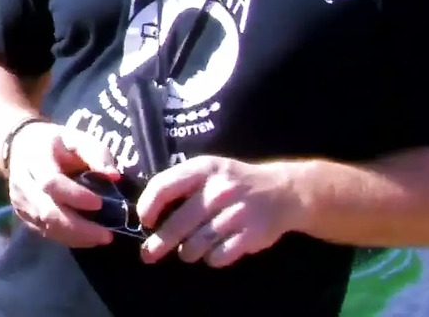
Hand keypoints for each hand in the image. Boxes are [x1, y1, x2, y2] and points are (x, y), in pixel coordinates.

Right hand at [5, 121, 120, 247]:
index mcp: (37, 158)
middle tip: (106, 235)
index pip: (51, 182)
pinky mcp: (23, 215)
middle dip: (78, 228)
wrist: (22, 146)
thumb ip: (97, 154)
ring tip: (100, 238)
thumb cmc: (58, 143)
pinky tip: (86, 238)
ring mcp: (20, 201)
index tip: (99, 204)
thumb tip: (114, 176)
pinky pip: (45, 232)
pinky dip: (67, 238)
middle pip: (47, 211)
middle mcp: (24, 182)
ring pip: (46, 226)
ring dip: (75, 236)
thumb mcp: (79, 139)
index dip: (74, 195)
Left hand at [136, 155, 302, 267]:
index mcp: (203, 169)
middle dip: (159, 243)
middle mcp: (218, 190)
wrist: (283, 191)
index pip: (163, 186)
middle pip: (178, 224)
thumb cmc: (233, 181)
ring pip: (196, 245)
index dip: (147, 206)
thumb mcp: (207, 170)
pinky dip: (211, 259)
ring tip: (187, 250)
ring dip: (187, 252)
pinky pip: (218, 256)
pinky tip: (212, 252)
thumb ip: (180, 185)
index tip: (145, 222)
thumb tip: (146, 212)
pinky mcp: (251, 235)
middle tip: (148, 254)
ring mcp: (236, 213)